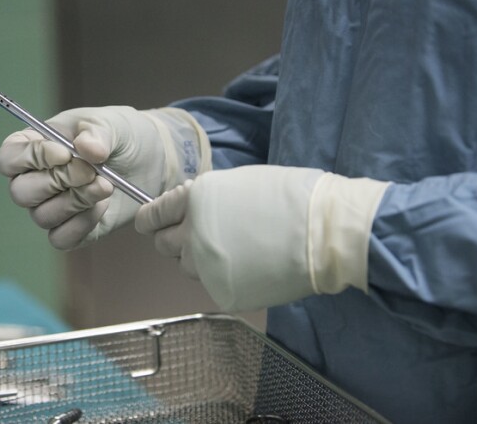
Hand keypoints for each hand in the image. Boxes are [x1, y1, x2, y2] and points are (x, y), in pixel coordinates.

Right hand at [0, 106, 210, 249]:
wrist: (153, 159)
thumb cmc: (123, 134)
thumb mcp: (112, 123)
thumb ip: (97, 132)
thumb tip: (86, 150)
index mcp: (34, 146)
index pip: (9, 159)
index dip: (31, 158)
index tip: (65, 153)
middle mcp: (35, 180)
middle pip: (21, 193)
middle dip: (57, 182)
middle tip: (91, 171)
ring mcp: (52, 207)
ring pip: (42, 217)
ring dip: (75, 202)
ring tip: (106, 185)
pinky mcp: (73, 230)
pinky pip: (61, 238)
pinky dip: (82, 224)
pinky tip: (103, 206)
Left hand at [135, 165, 389, 310]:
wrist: (325, 231)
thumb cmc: (290, 197)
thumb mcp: (238, 183)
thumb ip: (205, 198)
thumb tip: (187, 209)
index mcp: (194, 198)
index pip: (152, 215)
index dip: (151, 219)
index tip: (152, 223)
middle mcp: (192, 233)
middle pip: (162, 245)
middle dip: (173, 239)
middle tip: (196, 236)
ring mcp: (207, 266)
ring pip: (186, 267)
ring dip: (198, 259)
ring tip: (232, 248)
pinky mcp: (224, 292)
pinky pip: (212, 285)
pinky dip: (223, 277)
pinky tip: (249, 265)